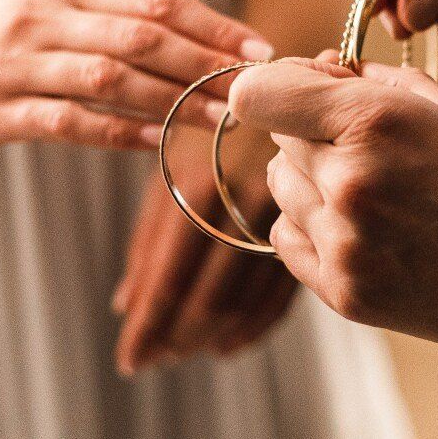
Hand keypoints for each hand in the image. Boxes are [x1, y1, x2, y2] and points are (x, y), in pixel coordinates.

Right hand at [0, 0, 272, 150]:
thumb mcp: (36, 4)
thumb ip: (102, 19)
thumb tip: (184, 42)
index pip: (154, 2)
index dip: (212, 27)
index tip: (258, 49)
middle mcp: (42, 18)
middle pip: (142, 37)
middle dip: (205, 63)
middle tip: (253, 89)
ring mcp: (13, 64)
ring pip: (109, 78)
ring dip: (171, 100)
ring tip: (217, 120)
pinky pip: (65, 122)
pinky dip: (115, 131)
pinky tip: (152, 142)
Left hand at [112, 137, 299, 374]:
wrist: (289, 76)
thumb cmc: (216, 115)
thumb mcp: (174, 159)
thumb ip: (149, 233)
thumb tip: (124, 305)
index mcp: (196, 185)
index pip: (166, 277)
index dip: (147, 326)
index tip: (130, 362)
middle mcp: (240, 204)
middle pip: (206, 297)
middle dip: (177, 337)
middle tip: (158, 362)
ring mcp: (282, 216)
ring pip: (245, 299)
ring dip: (212, 335)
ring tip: (188, 355)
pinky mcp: (313, 226)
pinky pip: (284, 292)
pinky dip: (256, 325)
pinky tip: (233, 344)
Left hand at [228, 58, 437, 364]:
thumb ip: (376, 84)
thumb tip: (319, 68)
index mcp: (376, 121)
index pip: (257, 93)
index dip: (278, 88)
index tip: (303, 94)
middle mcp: (349, 180)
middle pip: (276, 140)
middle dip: (309, 133)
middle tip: (366, 146)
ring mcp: (345, 243)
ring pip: (280, 191)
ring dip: (311, 182)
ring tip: (375, 191)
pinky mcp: (347, 293)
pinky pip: (289, 243)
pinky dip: (312, 230)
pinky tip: (363, 228)